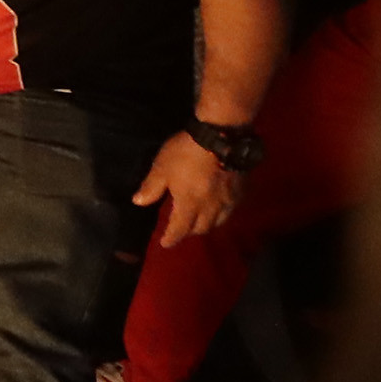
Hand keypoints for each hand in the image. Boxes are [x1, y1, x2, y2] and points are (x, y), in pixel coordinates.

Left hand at [130, 135, 244, 247]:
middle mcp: (211, 208)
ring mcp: (229, 200)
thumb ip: (151, 187)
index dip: (171, 238)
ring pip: (219, 222)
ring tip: (200, 221)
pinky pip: (232, 209)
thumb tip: (138, 203)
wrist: (221, 137)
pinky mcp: (242, 190)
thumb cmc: (186, 153)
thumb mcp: (161, 168)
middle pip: (202, 228)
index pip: (180, 229)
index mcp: (189, 204)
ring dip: (208, 225)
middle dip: (190, 232)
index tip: (165, 244)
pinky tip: (220, 207)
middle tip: (182, 229)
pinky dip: (223, 213)